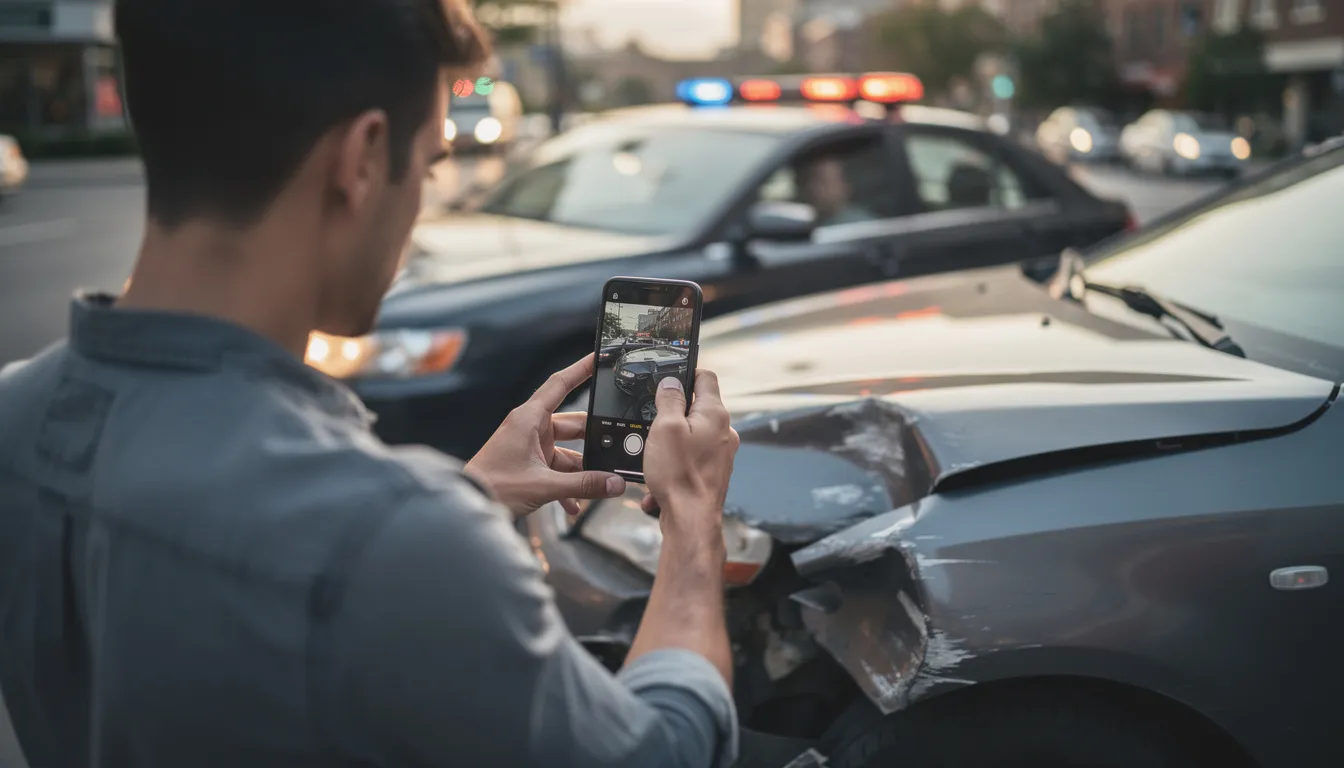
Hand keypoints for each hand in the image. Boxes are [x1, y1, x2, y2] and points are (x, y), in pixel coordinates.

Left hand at [466, 354, 625, 518]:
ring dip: (581, 471)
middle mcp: (531, 427)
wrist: (469, 504)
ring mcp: (531, 446)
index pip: (561, 384)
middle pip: (573, 424)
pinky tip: (574, 503)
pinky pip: (557, 469)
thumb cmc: (493, 486)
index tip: (599, 356)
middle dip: (593, 440)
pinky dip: (568, 485)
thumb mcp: (544, 486)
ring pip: (568, 451)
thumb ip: (583, 485)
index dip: (581, 368)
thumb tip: (613, 483)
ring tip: (596, 487)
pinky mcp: (530, 463)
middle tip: (615, 448)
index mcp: (529, 419)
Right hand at [640, 369, 738, 537]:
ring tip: (655, 457)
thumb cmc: (680, 477)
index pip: (705, 377)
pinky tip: (659, 480)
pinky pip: (690, 460)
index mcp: (715, 414)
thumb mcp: (664, 428)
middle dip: (672, 414)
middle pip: (697, 408)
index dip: (686, 372)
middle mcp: (724, 432)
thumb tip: (671, 382)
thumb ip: (669, 400)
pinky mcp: (712, 472)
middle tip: (654, 424)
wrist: (691, 520)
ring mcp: (720, 453)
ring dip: (670, 444)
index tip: (670, 378)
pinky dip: (674, 466)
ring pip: (691, 436)